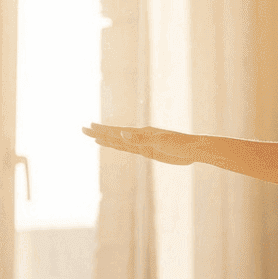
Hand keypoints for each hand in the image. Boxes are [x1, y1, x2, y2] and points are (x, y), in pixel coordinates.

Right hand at [82, 123, 201, 165]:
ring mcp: (144, 144)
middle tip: (84, 129)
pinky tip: (116, 144)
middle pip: (115, 136)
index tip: (88, 126)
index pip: (116, 132)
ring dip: (108, 140)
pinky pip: (131, 149)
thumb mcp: (158, 142)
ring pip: (121, 143)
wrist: (193, 149)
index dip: (102, 130)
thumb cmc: (178, 144)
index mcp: (140, 133)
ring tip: (95, 138)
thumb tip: (121, 134)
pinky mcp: (150, 152)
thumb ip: (139, 139)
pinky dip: (121, 147)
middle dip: (99, 133)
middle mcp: (139, 137)